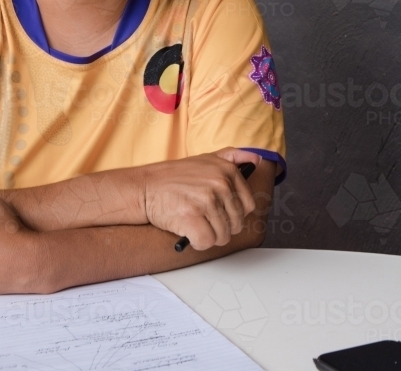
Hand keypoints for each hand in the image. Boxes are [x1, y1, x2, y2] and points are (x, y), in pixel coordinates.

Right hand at [142, 148, 260, 250]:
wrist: (145, 186)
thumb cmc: (174, 177)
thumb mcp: (206, 158)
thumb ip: (233, 157)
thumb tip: (256, 159)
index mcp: (228, 171)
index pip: (248, 205)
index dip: (233, 214)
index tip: (219, 212)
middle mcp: (220, 184)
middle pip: (236, 224)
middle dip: (220, 227)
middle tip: (203, 219)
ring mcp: (206, 200)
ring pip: (222, 236)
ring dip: (208, 236)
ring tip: (194, 223)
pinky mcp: (192, 217)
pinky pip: (207, 242)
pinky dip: (197, 243)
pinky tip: (189, 232)